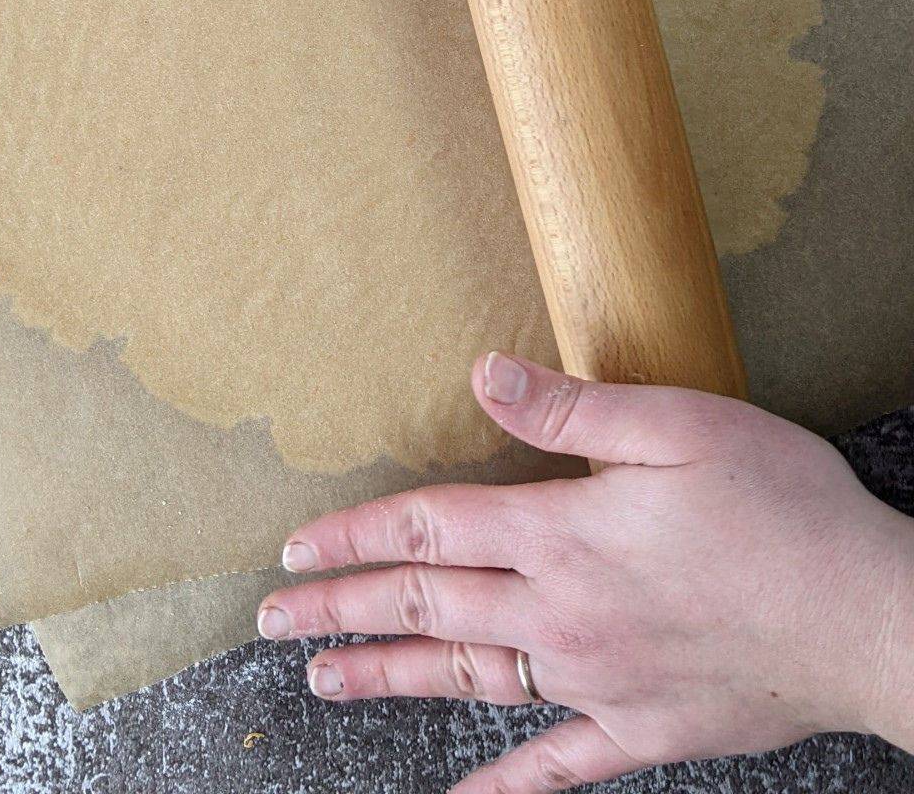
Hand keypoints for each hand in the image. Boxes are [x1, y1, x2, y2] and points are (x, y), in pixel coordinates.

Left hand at [256, 354, 913, 791]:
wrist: (870, 620)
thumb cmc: (782, 508)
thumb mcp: (680, 425)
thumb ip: (572, 408)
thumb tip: (483, 374)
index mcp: (563, 533)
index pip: (428, 530)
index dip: (354, 535)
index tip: (293, 546)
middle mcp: (562, 614)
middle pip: (427, 608)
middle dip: (342, 608)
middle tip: (272, 619)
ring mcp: (597, 682)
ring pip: (468, 679)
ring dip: (389, 677)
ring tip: (326, 677)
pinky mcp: (642, 731)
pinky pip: (555, 767)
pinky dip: (502, 785)